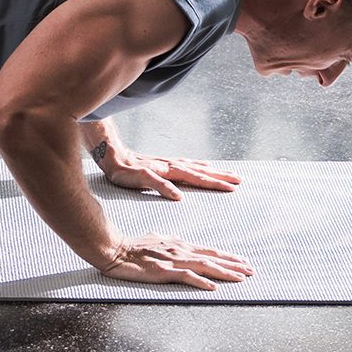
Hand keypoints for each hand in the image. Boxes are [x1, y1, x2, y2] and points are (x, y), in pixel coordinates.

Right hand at [94, 238, 254, 289]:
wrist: (114, 249)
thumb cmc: (133, 247)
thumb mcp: (157, 242)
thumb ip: (170, 245)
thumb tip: (178, 245)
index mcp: (179, 245)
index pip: (208, 251)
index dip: (227, 257)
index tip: (242, 262)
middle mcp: (180, 251)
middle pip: (212, 258)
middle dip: (234, 265)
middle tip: (252, 270)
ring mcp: (172, 261)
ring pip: (204, 266)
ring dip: (224, 272)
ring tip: (241, 278)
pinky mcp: (163, 272)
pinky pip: (185, 277)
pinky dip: (201, 282)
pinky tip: (212, 287)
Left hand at [96, 143, 242, 201]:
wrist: (111, 155)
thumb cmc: (123, 172)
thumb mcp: (138, 180)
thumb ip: (158, 187)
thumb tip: (179, 196)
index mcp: (170, 171)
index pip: (198, 178)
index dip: (215, 183)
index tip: (232, 188)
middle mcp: (173, 165)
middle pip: (203, 171)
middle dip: (222, 176)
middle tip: (240, 180)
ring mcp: (170, 163)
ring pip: (198, 166)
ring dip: (214, 170)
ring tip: (230, 173)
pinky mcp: (164, 163)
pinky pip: (189, 164)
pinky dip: (201, 166)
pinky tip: (204, 167)